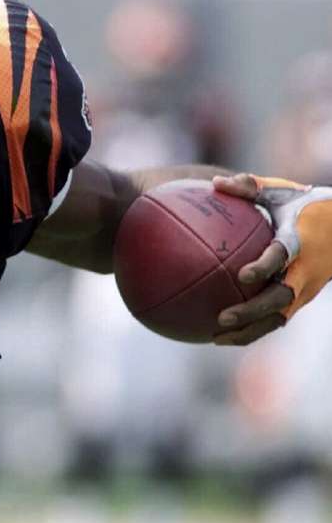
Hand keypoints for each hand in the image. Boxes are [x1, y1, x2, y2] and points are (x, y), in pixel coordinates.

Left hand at [211, 173, 331, 344]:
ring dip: (250, 330)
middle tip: (223, 318)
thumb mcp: (282, 190)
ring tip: (216, 338)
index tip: (243, 276)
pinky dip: (253, 329)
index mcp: (300, 241)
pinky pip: (277, 319)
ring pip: (280, 317)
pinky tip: (223, 335)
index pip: (283, 256)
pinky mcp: (302, 298)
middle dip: (253, 311)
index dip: (265, 267)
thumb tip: (215, 184)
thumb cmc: (307, 205)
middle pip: (281, 298)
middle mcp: (306, 270)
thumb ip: (250, 186)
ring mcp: (306, 288)